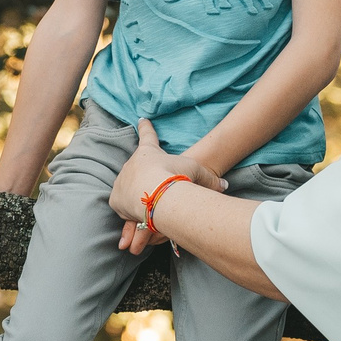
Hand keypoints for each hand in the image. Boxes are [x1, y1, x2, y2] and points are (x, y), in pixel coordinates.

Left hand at [108, 121, 222, 248]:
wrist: (154, 194)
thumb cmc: (175, 178)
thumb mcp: (196, 172)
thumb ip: (209, 179)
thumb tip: (224, 186)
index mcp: (149, 152)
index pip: (148, 135)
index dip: (146, 127)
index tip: (141, 120)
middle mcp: (132, 164)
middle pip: (138, 169)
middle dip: (145, 179)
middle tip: (156, 192)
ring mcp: (122, 181)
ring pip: (131, 191)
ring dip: (138, 201)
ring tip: (149, 214)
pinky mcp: (116, 199)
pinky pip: (124, 208)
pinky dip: (131, 215)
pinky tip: (142, 221)